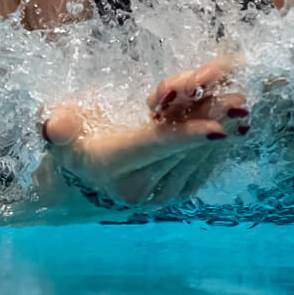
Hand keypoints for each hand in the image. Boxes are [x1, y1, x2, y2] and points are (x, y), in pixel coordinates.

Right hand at [42, 58, 248, 207]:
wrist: (83, 176)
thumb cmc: (76, 140)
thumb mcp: (63, 127)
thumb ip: (60, 125)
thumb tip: (54, 125)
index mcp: (111, 166)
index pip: (154, 146)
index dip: (185, 136)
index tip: (218, 127)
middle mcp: (137, 188)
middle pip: (183, 149)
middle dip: (213, 122)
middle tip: (239, 98)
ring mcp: (159, 196)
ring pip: (197, 159)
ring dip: (221, 130)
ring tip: (238, 103)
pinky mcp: (175, 195)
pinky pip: (202, 169)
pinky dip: (217, 146)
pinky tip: (231, 124)